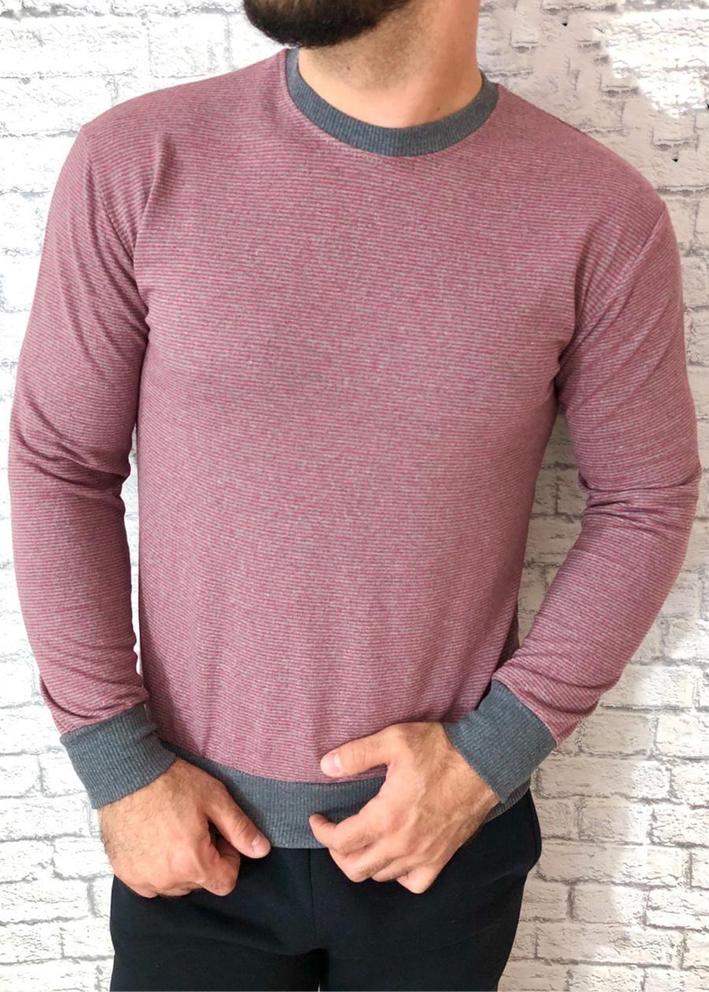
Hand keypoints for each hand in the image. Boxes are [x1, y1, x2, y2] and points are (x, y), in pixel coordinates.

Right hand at [98, 756, 270, 897]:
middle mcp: (166, 879)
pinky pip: (150, 883)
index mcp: (192, 863)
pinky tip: (155, 842)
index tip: (220, 836)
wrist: (127, 773)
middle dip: (205, 860)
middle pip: (200, 883)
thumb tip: (262, 850)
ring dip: (181, 867)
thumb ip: (240, 828)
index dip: (229, 859)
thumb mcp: (215, 798)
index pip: (225, 883)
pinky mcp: (125, 874)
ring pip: (175, 886)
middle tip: (197, 828)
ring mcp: (142, 879)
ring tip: (175, 833)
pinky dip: (157, 869)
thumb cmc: (171, 782)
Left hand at [308, 722, 499, 893]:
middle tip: (335, 833)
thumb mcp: (394, 740)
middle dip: (338, 853)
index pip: (341, 841)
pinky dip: (398, 875)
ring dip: (364, 862)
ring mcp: (424, 855)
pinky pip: (413, 882)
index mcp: (386, 817)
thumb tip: (325, 766)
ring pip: (381, 876)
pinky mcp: (442, 857)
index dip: (322, 832)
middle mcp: (402, 844)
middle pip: (355, 868)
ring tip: (360, 841)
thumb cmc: (440, 749)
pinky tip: (394, 857)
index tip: (317, 819)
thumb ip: (356, 754)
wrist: (484, 762)